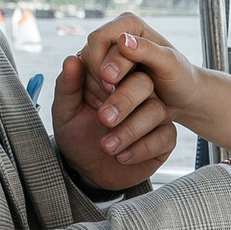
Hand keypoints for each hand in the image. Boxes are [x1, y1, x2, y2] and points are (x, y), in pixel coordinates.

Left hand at [51, 37, 176, 189]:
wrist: (88, 171)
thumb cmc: (77, 135)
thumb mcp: (65, 112)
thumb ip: (68, 86)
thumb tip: (72, 59)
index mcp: (115, 79)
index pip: (122, 63)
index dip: (112, 73)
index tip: (98, 88)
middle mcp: (138, 92)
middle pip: (144, 83)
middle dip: (124, 101)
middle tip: (104, 119)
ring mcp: (154, 114)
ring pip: (155, 111)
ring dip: (130, 130)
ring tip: (107, 147)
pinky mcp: (164, 137)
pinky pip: (164, 137)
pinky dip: (142, 148)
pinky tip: (122, 157)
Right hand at [81, 13, 208, 119]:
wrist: (180, 96)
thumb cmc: (179, 77)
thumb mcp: (170, 64)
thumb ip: (148, 51)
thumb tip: (123, 40)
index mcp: (129, 24)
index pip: (99, 39)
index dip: (103, 62)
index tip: (114, 83)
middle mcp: (115, 35)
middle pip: (89, 53)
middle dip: (99, 77)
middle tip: (113, 95)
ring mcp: (107, 54)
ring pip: (85, 69)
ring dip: (96, 88)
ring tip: (113, 101)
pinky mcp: (102, 71)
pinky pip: (87, 82)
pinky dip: (96, 94)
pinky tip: (109, 104)